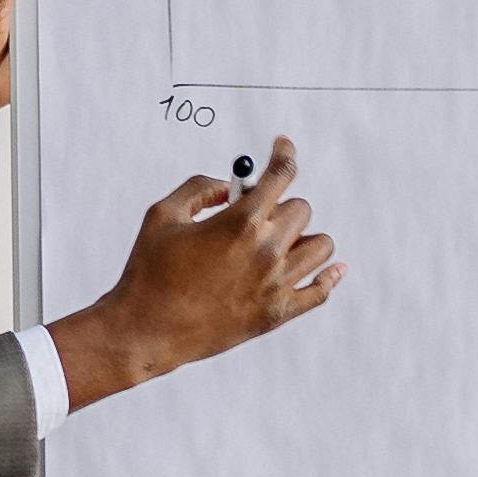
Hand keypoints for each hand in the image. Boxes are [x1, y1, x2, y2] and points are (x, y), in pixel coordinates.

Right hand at [55, 136, 339, 405]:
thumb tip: (228, 185)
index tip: (282, 145)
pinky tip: (332, 268)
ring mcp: (275, 285)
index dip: (283, 153)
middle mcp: (265, 251)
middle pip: (301, 209)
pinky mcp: (277, 314)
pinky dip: (329, 276)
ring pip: (320, 246)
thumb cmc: (148, 272)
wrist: (145, 331)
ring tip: (281, 242)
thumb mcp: (163, 215)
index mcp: (239, 222)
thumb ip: (199, 188)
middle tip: (255, 215)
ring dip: (303, 237)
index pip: (280, 175)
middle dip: (278, 206)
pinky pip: (321, 291)